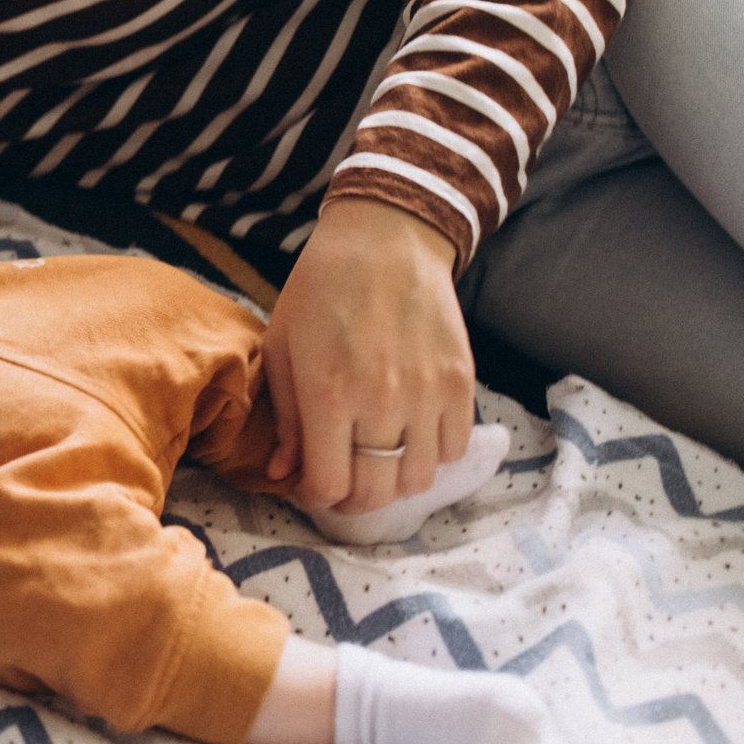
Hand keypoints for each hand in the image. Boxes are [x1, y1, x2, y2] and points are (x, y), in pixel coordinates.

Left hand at [261, 198, 474, 513]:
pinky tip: (408, 436)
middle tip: (340, 483)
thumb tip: (283, 475)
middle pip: (375, 494)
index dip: (315, 498)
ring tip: (374, 461)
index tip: (308, 486)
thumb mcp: (283, 347)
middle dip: (351, 502)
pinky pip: (453, 449)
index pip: (329, 486)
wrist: (384, 241)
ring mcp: (428, 395)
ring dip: (392, 483)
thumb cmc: (320, 290)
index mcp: (328, 395)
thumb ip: (285, 419)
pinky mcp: (460, 383)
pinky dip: (431, 455)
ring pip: (418, 481)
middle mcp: (382, 403)